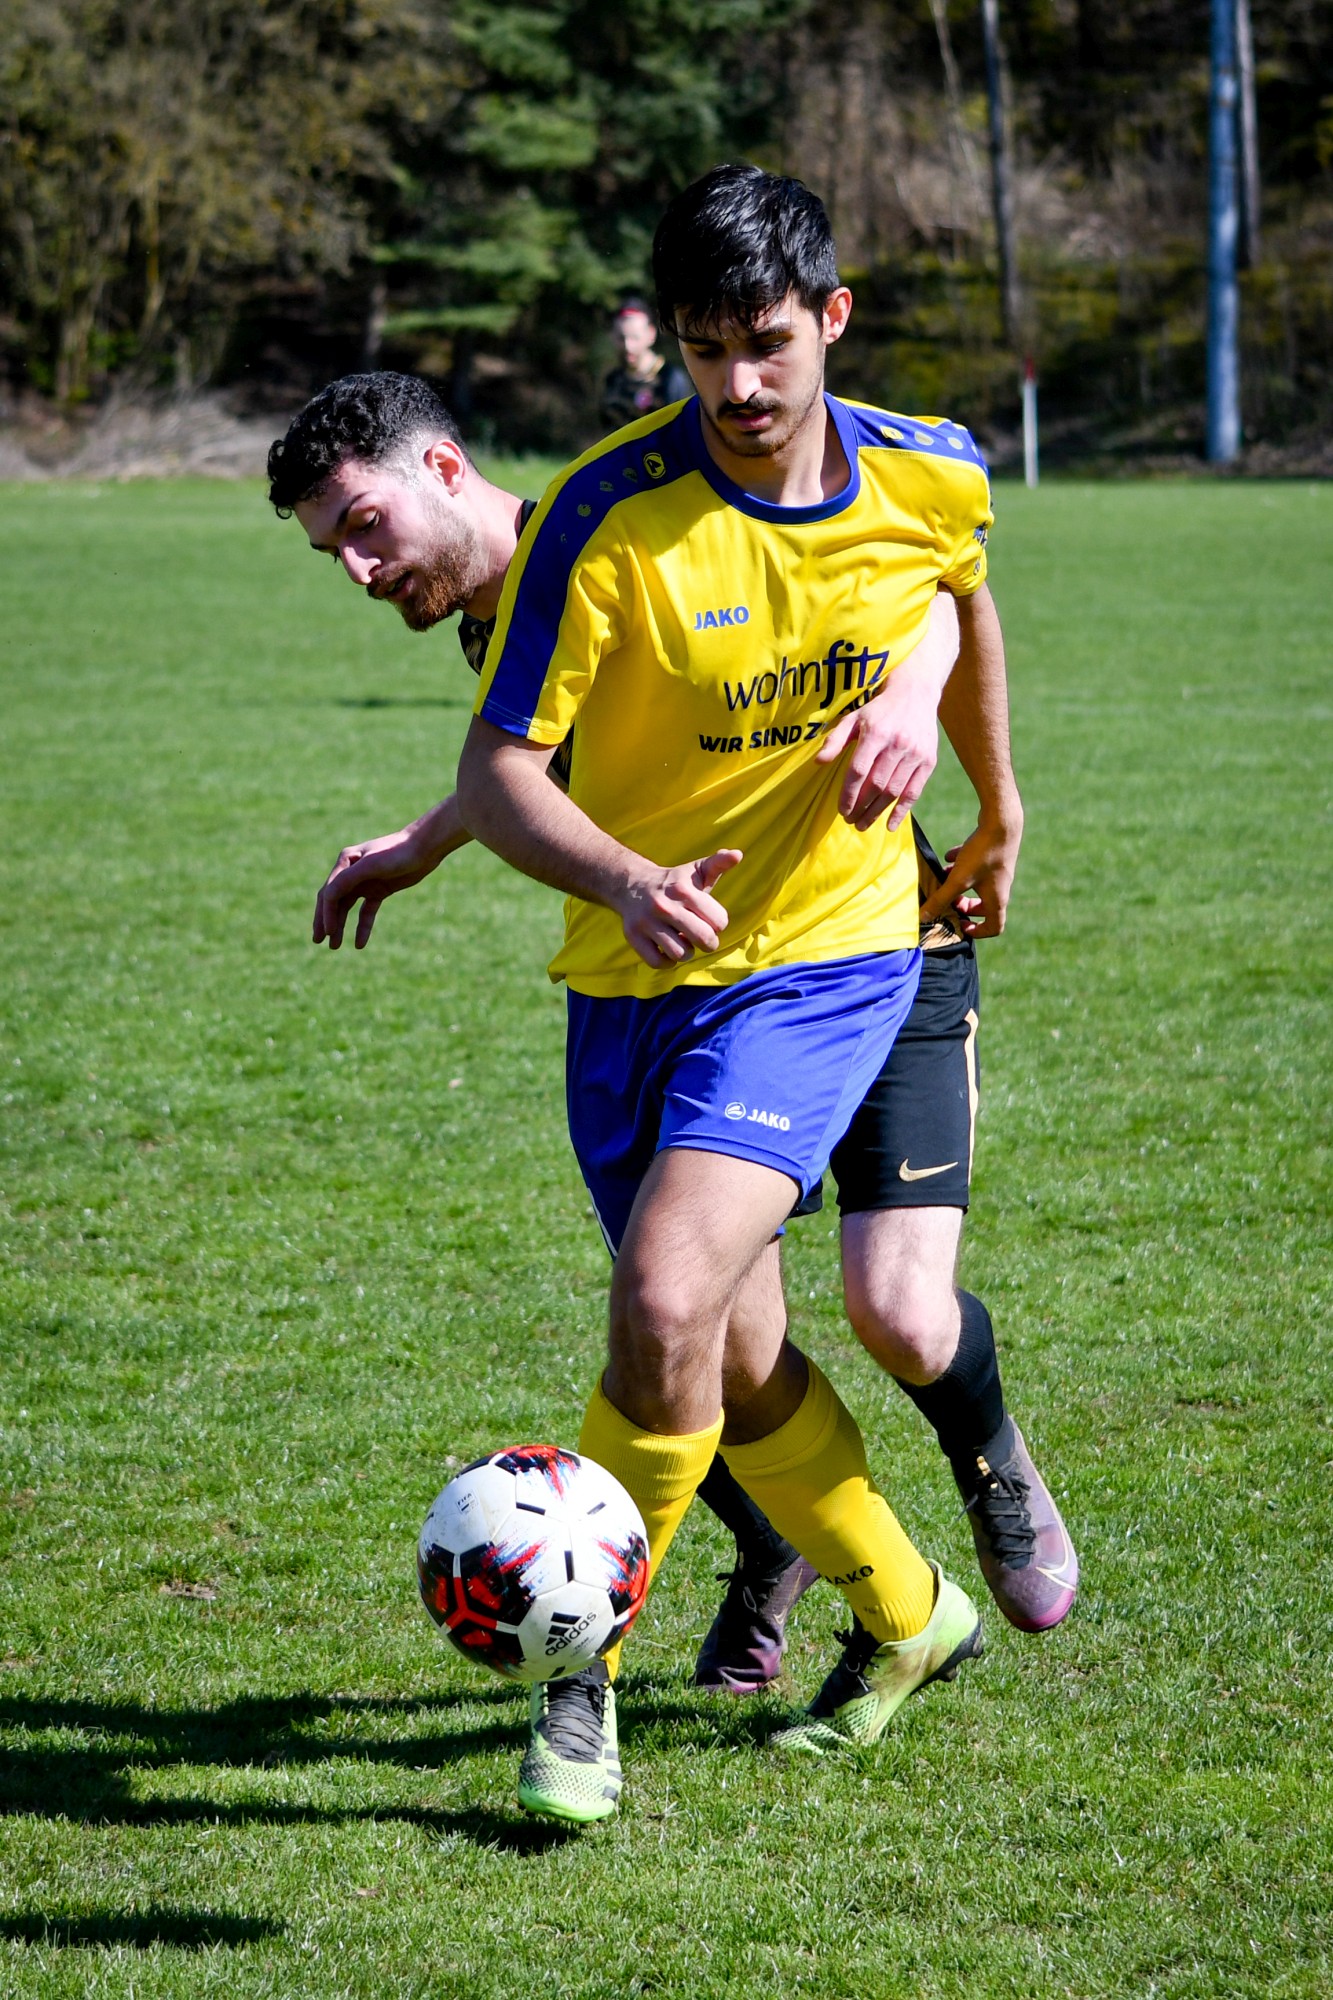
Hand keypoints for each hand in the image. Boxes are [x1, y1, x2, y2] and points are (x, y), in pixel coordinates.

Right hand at [313, 825, 442, 949]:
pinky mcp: (379, 890)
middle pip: (333, 900)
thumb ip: (347, 879)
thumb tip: (327, 897)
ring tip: (334, 946)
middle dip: (325, 921)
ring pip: (347, 908)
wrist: (425, 848)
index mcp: (345, 861)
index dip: (326, 914)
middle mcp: (351, 871)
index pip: (330, 892)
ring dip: (340, 926)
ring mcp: (365, 882)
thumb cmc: (397, 852)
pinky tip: (359, 944)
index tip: (328, 933)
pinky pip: (366, 911)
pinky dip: (362, 927)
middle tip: (317, 941)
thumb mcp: (371, 865)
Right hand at [615, 850, 741, 968]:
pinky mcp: (633, 936)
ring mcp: (647, 922)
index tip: (710, 920)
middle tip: (703, 938)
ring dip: (687, 952)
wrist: (632, 884)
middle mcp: (664, 906)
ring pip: (680, 953)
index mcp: (683, 890)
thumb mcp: (697, 870)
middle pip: (703, 939)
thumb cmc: (675, 882)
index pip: (719, 921)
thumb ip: (719, 863)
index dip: (719, 924)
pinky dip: (666, 962)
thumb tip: (738, 854)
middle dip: (709, 942)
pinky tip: (668, 950)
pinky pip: (657, 962)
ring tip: (683, 942)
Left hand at [815, 677, 938, 832]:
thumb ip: (836, 740)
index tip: (842, 810)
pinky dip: (902, 811)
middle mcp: (897, 744)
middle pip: (876, 785)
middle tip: (850, 821)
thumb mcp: (854, 718)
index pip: (859, 771)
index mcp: (876, 734)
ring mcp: (915, 754)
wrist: (915, 694)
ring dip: (877, 812)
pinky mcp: (928, 761)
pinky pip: (914, 791)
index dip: (849, 794)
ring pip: (894, 791)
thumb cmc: (878, 710)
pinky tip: (889, 824)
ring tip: (863, 824)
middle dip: (861, 807)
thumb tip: (819, 761)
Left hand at [919, 815, 1022, 938]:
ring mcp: (998, 870)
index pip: (994, 927)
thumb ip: (940, 899)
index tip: (961, 925)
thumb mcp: (957, 880)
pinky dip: (963, 865)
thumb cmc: (982, 855)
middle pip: (985, 906)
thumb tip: (923, 917)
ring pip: (979, 885)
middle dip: (965, 906)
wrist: (1002, 822)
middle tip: (951, 902)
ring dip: (961, 885)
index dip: (978, 932)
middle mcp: (1001, 887)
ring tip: (944, 878)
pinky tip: (949, 855)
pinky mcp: (994, 855)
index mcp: (997, 899)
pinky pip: (978, 866)